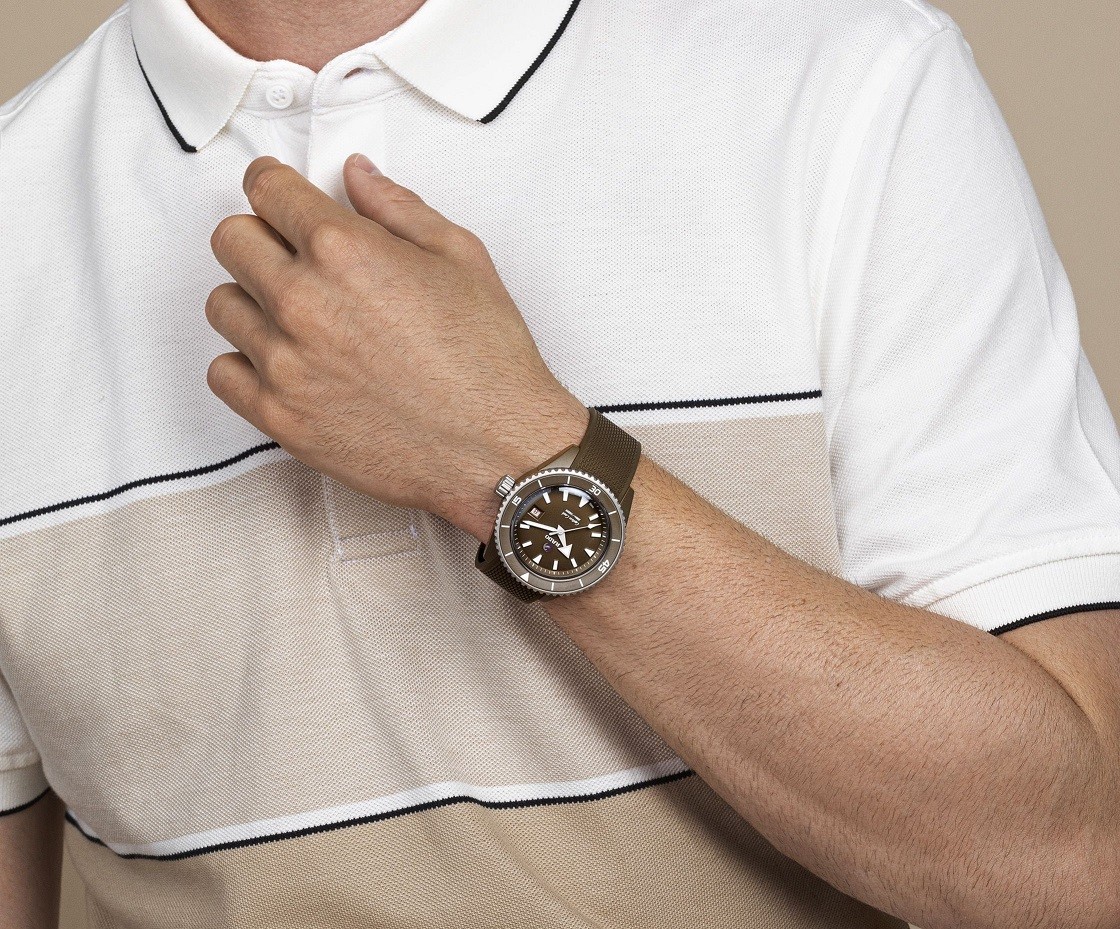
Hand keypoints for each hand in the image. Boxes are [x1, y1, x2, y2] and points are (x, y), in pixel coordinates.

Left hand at [205, 154, 588, 541]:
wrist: (497, 447)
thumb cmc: (488, 360)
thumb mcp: (461, 257)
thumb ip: (398, 207)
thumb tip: (357, 176)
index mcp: (344, 249)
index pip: (265, 189)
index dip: (272, 184)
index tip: (276, 193)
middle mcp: (303, 301)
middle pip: (230, 240)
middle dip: (260, 237)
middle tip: (292, 255)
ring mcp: (284, 363)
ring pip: (222, 305)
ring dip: (253, 301)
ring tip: (298, 317)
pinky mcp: (280, 417)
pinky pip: (223, 373)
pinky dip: (246, 363)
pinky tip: (286, 363)